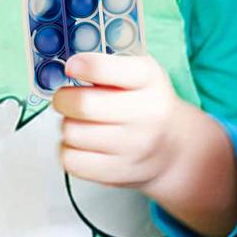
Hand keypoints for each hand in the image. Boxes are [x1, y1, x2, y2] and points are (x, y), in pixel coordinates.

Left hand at [53, 53, 184, 190]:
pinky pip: (71, 161)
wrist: (172, 147)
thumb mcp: (138, 72)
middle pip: (83, 105)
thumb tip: (67, 63)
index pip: (106, 69)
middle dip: (63, 98)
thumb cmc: (145, 102)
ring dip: (68, 124)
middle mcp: (145, 113)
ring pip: (72, 132)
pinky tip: (81, 144)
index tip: (71, 66)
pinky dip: (68, 150)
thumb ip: (107, 63)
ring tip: (80, 122)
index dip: (82, 66)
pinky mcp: (118, 173)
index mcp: (148, 78)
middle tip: (64, 98)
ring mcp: (133, 147)